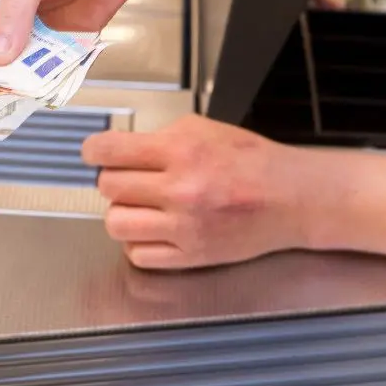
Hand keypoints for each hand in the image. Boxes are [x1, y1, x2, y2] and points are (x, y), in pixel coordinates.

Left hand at [84, 116, 306, 269]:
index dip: (93, 151)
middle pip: (109, 187)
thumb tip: (120, 147)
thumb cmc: (252, 161)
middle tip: (129, 179)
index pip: (109, 151)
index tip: (93, 153)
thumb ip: (160, 138)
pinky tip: (153, 229)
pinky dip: (139, 242)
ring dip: (122, 212)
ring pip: (116, 224)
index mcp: (181, 151)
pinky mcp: (191, 256)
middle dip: (115, 180)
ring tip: (139, 206)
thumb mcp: (204, 129)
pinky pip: (138, 254)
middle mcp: (180, 190)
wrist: (292, 198)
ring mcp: (184, 227)